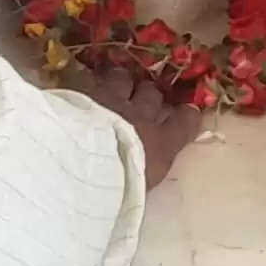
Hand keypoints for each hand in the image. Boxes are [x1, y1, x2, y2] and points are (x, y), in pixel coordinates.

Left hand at [64, 62, 206, 189]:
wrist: (79, 164)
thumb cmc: (113, 188)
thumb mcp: (141, 188)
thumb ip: (149, 170)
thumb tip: (148, 170)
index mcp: (159, 143)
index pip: (185, 121)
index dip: (186, 116)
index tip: (186, 114)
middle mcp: (139, 115)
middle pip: (152, 94)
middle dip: (148, 96)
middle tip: (140, 102)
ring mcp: (111, 98)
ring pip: (122, 78)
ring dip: (119, 82)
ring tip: (111, 88)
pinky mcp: (83, 90)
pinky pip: (90, 77)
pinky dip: (88, 82)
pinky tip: (81, 87)